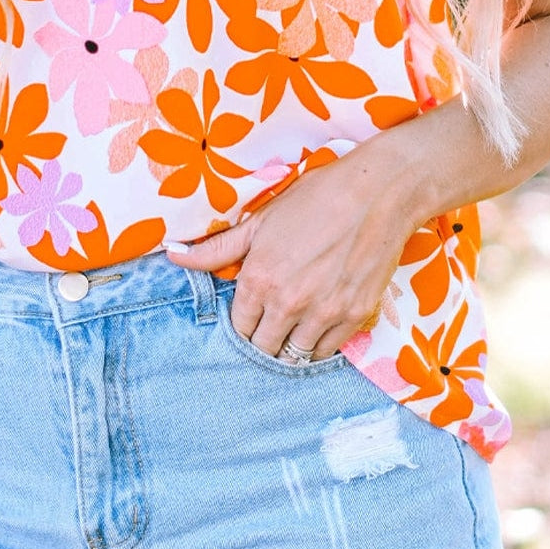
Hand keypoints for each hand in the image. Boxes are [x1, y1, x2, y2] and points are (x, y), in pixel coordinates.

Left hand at [165, 144, 419, 361]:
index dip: (243, 323)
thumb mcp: (260, 220)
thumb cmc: (316, 199)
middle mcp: (288, 302)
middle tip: (272, 325)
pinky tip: (319, 326)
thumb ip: (216, 248)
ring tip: (294, 329)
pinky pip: (329, 351)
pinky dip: (321, 345)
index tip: (251, 315)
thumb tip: (172, 255)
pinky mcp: (356, 316)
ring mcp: (324, 313)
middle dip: (264, 339)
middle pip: (265, 348)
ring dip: (292, 346)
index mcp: (259, 279)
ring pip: (296, 356)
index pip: (239, 327)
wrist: (377, 193)